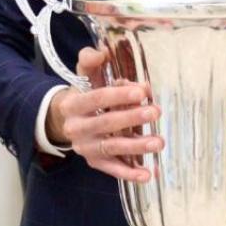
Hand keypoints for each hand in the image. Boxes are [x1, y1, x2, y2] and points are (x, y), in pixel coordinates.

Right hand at [46, 46, 162, 181]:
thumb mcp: (85, 75)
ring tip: (159, 143)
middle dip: (132, 118)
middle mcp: (76, 128)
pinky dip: (131, 173)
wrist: (66, 121)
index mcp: (73, 104)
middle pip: (107, 123)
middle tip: (155, 112)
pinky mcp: (95, 162)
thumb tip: (101, 52)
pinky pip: (114, 169)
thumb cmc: (85, 95)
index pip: (96, 98)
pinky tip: (149, 174)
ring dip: (136, 146)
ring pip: (112, 148)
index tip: (142, 91)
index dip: (119, 95)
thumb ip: (90, 61)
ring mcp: (85, 148)